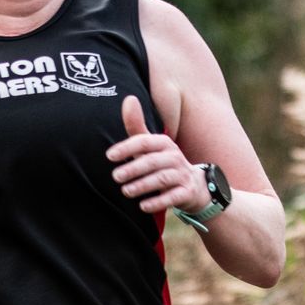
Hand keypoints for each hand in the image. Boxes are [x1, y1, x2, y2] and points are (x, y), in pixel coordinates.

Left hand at [106, 93, 203, 216]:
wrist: (194, 186)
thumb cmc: (163, 163)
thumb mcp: (151, 146)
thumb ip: (136, 127)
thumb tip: (128, 98)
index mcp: (164, 144)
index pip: (144, 142)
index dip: (127, 147)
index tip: (109, 156)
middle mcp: (174, 157)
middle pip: (152, 161)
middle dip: (133, 168)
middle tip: (115, 177)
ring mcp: (182, 175)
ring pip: (162, 179)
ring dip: (142, 185)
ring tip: (126, 191)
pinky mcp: (187, 192)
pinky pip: (173, 197)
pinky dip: (158, 202)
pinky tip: (143, 206)